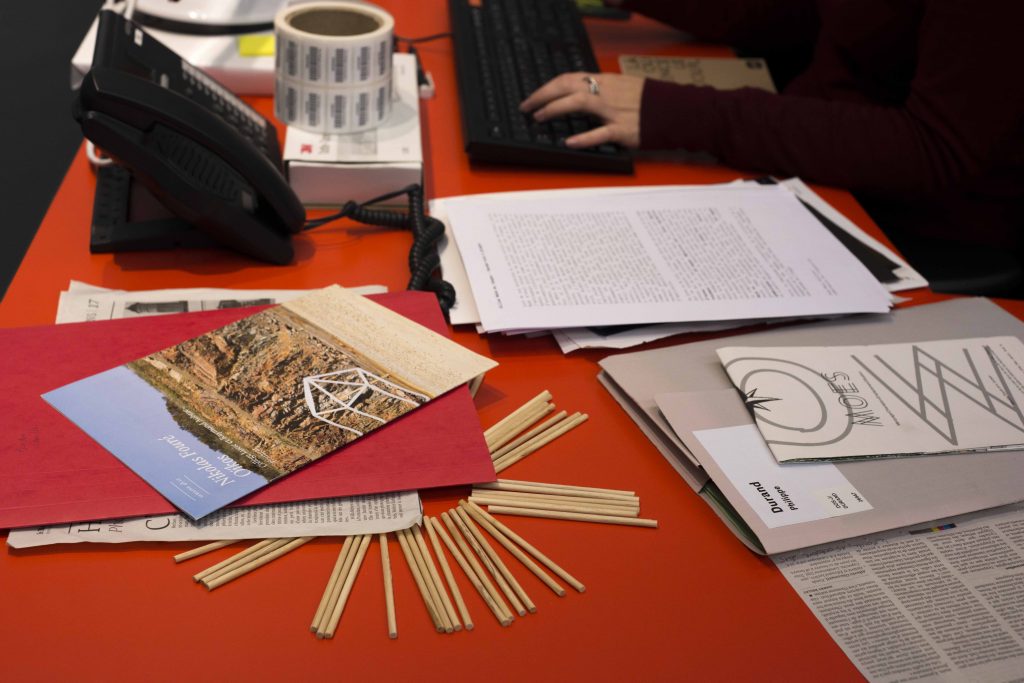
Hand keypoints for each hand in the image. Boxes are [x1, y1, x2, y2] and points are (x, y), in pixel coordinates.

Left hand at [519, 72, 644, 148]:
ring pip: (579, 103)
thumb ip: (600, 90)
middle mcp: (606, 92)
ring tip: (540, 117)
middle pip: (567, 87)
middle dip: (543, 95)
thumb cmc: (647, 100)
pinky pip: (601, 132)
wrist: (674, 109)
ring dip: (556, 109)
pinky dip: (584, 137)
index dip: (547, 87)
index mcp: (605, 81)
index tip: (532, 98)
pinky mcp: (623, 129)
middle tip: (526, 107)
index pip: (568, 79)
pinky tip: (569, 142)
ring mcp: (614, 111)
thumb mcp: (622, 87)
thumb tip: (577, 95)